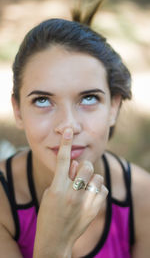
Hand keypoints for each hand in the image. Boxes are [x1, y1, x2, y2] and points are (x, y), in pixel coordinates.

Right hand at [33, 128, 107, 256]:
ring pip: (97, 176)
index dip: (65, 143)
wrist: (55, 239)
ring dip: (91, 178)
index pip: (62, 160)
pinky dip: (97, 189)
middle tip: (78, 175)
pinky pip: (103, 188)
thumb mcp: (51, 192)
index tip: (68, 130)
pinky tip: (90, 195)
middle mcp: (72, 193)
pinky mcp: (94, 209)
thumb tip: (74, 163)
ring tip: (84, 187)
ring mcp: (84, 202)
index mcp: (57, 188)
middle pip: (86, 165)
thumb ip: (63, 176)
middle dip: (83, 167)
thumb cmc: (49, 213)